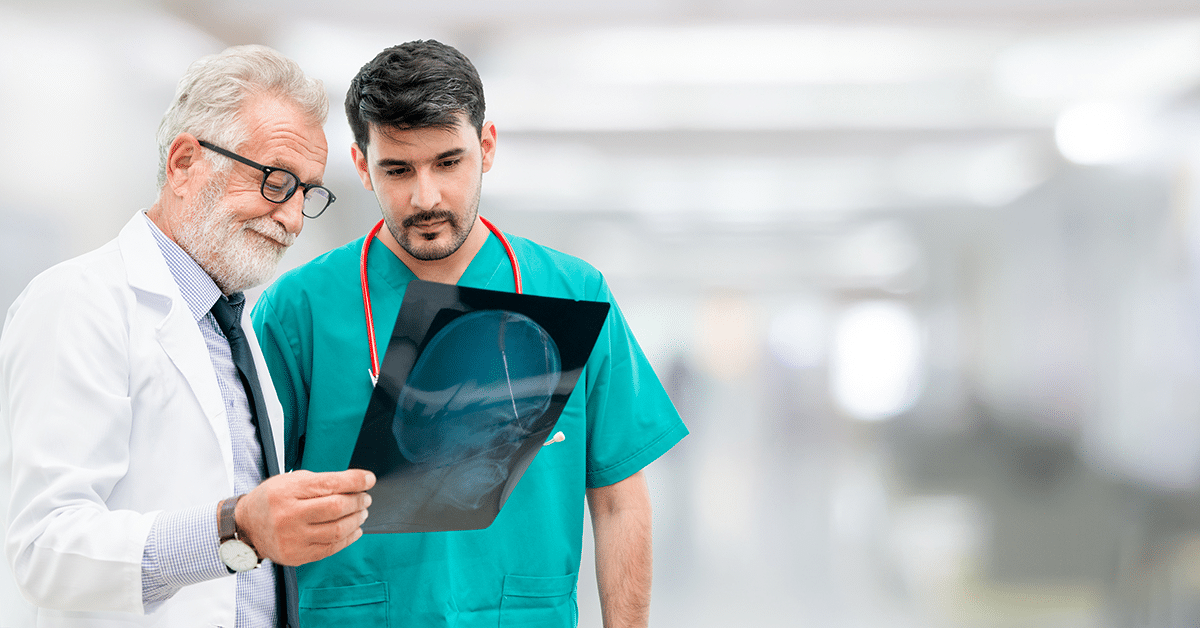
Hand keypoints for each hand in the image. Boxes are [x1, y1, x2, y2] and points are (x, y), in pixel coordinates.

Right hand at [235, 469, 374, 565]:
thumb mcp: (291, 481)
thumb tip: (356, 483)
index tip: (369, 479)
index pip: (330, 484)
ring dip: (356, 520)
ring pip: (337, 530)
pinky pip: (331, 548)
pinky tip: (354, 529)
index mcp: (287, 492)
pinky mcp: (297, 556)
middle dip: (358, 501)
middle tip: (365, 498)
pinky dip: (348, 538)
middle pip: (337, 508)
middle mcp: (289, 516)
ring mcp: (293, 539)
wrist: (247, 526)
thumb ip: (321, 481)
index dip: (355, 481)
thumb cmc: (273, 499)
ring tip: (361, 512)